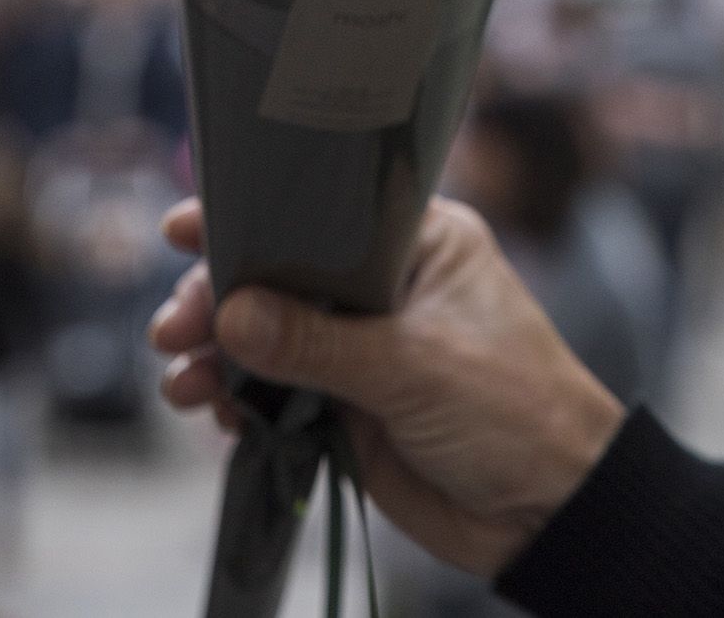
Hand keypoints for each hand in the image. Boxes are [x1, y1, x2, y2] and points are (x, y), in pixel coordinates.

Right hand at [152, 195, 623, 576]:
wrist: (549, 512)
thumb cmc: (514, 409)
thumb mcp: (415, 366)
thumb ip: (320, 342)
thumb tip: (232, 315)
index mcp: (415, 241)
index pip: (320, 210)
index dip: (251, 215)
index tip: (184, 226)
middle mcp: (382, 286)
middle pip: (279, 274)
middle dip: (220, 298)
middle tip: (175, 329)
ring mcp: (360, 348)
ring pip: (267, 336)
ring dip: (219, 355)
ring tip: (185, 384)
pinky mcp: (346, 407)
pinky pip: (276, 394)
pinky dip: (239, 402)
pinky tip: (216, 415)